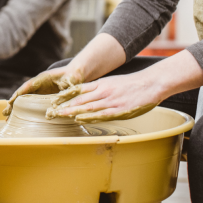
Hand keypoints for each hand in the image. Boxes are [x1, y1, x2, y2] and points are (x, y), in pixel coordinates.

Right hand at [2, 65, 83, 116]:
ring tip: (8, 118)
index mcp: (42, 78)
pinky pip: (30, 103)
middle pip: (22, 94)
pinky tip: (19, 117)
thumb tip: (61, 98)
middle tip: (5, 113)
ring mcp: (39, 91)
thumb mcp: (70, 80)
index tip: (11, 102)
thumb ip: (66, 86)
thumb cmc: (72, 75)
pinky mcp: (42, 96)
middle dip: (13, 104)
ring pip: (24, 100)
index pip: (27, 86)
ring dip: (16, 108)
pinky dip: (24, 110)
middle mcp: (38, 85)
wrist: (75, 74)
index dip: (19, 94)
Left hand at [46, 72, 160, 122]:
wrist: (151, 83)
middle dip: (64, 106)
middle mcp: (102, 91)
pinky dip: (89, 117)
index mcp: (101, 84)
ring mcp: (110, 101)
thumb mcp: (112, 82)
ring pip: (87, 107)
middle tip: (52, 111)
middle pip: (79, 99)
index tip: (53, 101)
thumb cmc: (132, 84)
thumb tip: (89, 95)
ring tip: (60, 115)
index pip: (78, 89)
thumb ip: (100, 88)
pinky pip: (101, 114)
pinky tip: (79, 119)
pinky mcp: (119, 110)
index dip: (64, 95)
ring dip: (72, 112)